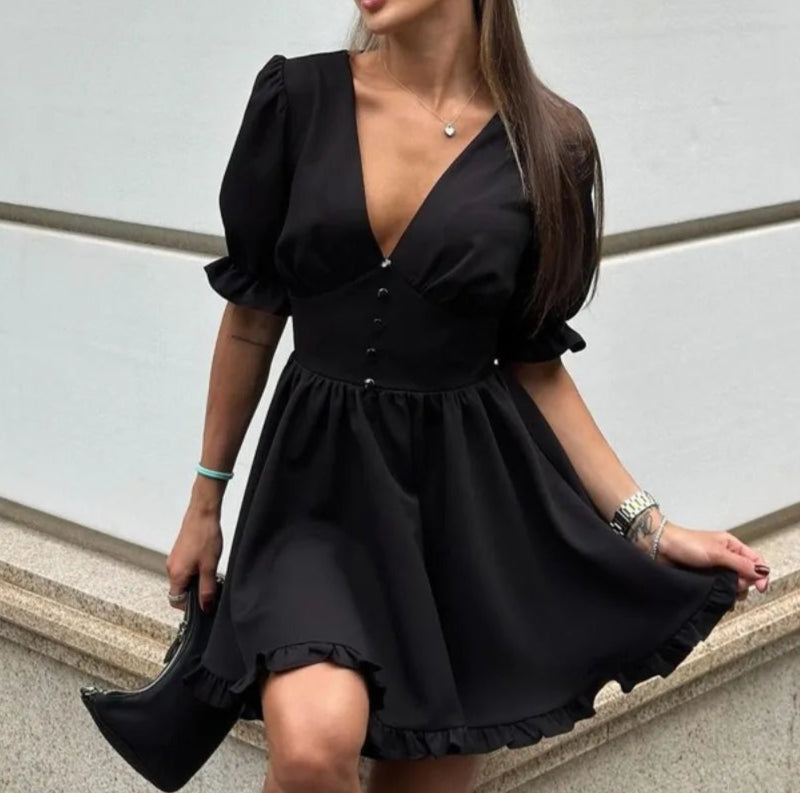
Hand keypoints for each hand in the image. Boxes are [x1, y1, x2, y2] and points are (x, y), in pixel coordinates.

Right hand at [165, 496, 223, 612]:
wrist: (203, 513)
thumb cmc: (205, 535)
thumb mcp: (210, 567)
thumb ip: (207, 589)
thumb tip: (205, 607)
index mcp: (176, 574)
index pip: (176, 601)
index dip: (191, 605)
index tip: (204, 602)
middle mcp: (171, 567)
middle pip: (180, 590)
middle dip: (196, 591)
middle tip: (211, 584)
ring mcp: (175, 559)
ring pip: (184, 579)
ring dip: (197, 579)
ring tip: (211, 569)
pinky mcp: (180, 552)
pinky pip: (185, 568)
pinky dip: (196, 570)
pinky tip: (208, 561)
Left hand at [653, 521, 769, 601]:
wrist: (659, 547)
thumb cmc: (686, 544)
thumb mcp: (716, 553)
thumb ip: (739, 563)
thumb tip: (762, 573)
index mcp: (731, 546)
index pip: (755, 561)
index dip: (761, 574)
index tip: (761, 588)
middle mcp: (725, 557)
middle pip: (746, 576)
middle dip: (743, 584)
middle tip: (733, 585)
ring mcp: (714, 569)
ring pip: (732, 585)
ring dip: (731, 592)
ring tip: (721, 592)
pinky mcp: (704, 579)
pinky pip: (718, 590)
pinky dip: (720, 595)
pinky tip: (716, 599)